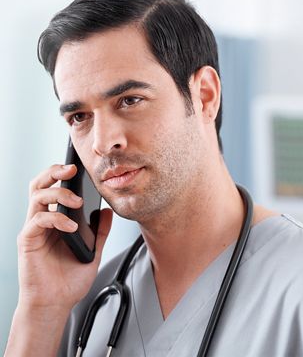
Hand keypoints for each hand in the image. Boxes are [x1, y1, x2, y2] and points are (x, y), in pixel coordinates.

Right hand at [17, 163, 112, 310]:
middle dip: (54, 172)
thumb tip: (106, 211)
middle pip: (39, 185)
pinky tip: (70, 227)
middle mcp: (42, 221)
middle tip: (71, 170)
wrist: (57, 303)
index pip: (54, 188)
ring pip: (37, 197)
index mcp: (56, 220)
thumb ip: (99, 231)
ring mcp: (34, 230)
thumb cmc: (69, 280)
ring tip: (76, 202)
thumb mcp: (93, 250)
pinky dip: (56, 219)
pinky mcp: (28, 241)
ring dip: (58, 194)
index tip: (79, 168)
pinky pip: (38, 220)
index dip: (62, 174)